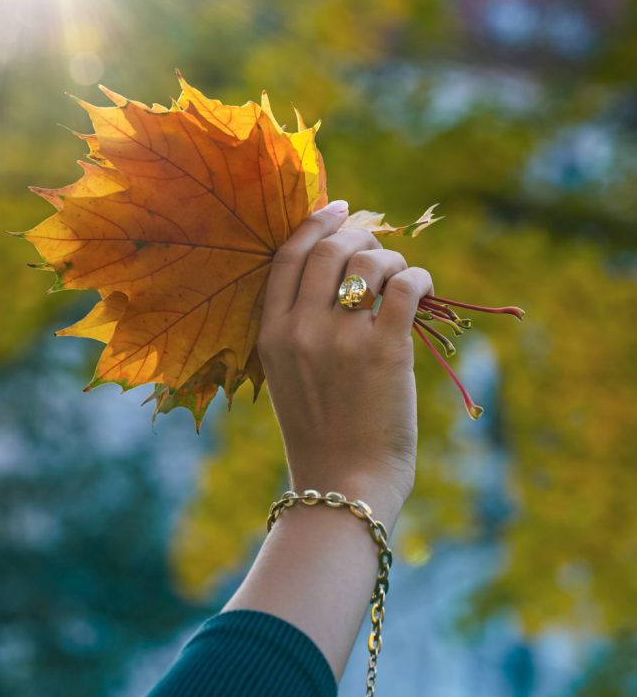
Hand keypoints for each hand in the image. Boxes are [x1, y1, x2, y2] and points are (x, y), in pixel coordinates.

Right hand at [257, 201, 433, 517]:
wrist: (342, 488)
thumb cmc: (321, 436)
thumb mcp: (288, 377)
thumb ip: (300, 328)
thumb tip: (343, 275)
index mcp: (271, 334)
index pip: (287, 256)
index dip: (315, 223)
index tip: (339, 208)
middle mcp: (301, 330)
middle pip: (331, 249)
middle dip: (361, 235)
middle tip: (380, 249)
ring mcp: (342, 340)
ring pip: (371, 261)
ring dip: (395, 261)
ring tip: (404, 280)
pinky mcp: (385, 353)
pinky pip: (406, 287)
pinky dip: (420, 279)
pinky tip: (424, 291)